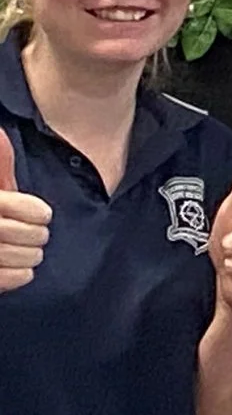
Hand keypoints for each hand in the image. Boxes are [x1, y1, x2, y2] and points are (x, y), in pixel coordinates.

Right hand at [0, 132, 50, 294]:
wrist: (2, 236)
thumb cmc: (0, 211)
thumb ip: (0, 167)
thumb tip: (2, 135)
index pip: (2, 203)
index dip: (29, 211)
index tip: (44, 215)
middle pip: (5, 232)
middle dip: (33, 235)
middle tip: (42, 236)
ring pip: (4, 256)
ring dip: (28, 256)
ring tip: (33, 253)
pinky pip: (3, 279)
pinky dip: (19, 276)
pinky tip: (25, 270)